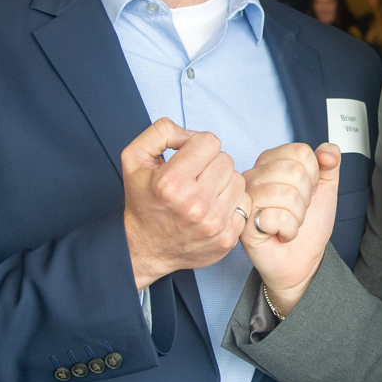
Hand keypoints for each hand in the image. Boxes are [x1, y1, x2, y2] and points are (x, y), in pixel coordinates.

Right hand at [121, 117, 250, 290]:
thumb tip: (191, 134)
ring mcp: (213, 223)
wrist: (146, 249)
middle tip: (194, 178)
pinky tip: (213, 208)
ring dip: (223, 182)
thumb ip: (162, 132)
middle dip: (210, 164)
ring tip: (204, 193)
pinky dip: (232, 203)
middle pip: (226, 160)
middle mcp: (194, 204)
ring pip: (238, 180)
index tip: (187, 160)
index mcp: (171, 182)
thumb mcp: (135, 158)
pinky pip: (246, 203)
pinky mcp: (226, 238)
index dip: (197, 147)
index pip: (209, 142)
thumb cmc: (143, 202)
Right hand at [240, 142, 341, 315]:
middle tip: (296, 210)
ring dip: (298, 215)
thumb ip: (330, 161)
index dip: (313, 175)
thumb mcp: (326, 186)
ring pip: (288, 195)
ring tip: (289, 221)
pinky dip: (289, 230)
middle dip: (306, 197)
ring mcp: (246, 199)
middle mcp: (254, 175)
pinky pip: (279, 218)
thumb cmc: (309, 223)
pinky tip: (280, 234)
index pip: (301, 152)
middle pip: (295, 172)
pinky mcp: (245, 223)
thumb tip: (327, 151)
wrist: (302, 260)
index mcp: (270, 160)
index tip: (307, 191)